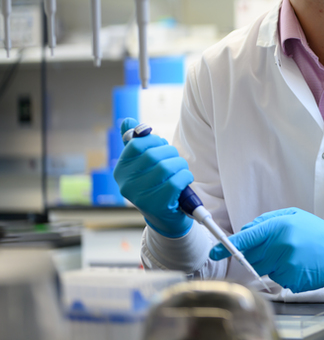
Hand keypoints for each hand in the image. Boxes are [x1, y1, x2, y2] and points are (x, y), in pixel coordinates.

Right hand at [113, 118, 193, 237]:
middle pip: (153, 154)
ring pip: (167, 167)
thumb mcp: (143, 164)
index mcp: (121, 170)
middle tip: (175, 160)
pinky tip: (184, 181)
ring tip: (180, 171)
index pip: (137, 143)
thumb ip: (135, 142)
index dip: (155, 141)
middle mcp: (126, 183)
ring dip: (180, 165)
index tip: (162, 147)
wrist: (165, 218)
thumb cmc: (156, 185)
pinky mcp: (156, 205)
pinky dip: (186, 177)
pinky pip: (177, 181)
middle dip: (171, 153)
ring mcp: (139, 196)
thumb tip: (128, 121)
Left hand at [209, 208, 323, 292]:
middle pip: (251, 258)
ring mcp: (286, 266)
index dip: (227, 247)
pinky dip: (282, 274)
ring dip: (270, 264)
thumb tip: (244, 231)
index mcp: (280, 227)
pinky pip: (275, 280)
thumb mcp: (293, 216)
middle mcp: (280, 247)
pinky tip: (297, 267)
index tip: (213, 252)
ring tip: (291, 256)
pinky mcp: (291, 281)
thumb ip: (266, 221)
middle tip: (272, 251)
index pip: (246, 238)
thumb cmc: (315, 232)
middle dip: (254, 256)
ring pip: (263, 270)